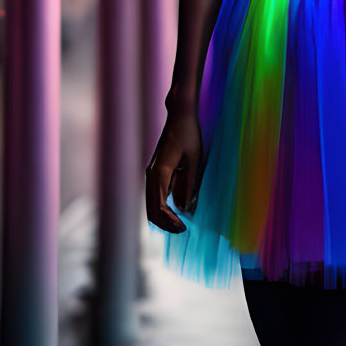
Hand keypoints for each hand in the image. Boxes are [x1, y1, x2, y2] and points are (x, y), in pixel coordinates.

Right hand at [145, 106, 202, 232]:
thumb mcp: (194, 160)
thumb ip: (188, 184)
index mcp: (159, 172)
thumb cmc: (189, 134)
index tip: (183, 228)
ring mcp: (152, 173)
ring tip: (179, 224)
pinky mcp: (156, 172)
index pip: (158, 206)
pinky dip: (162, 207)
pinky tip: (175, 212)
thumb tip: (184, 208)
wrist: (179, 115)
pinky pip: (155, 195)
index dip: (169, 221)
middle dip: (165, 223)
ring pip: (151, 203)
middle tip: (182, 230)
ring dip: (163, 216)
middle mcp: (151, 174)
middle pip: (151, 208)